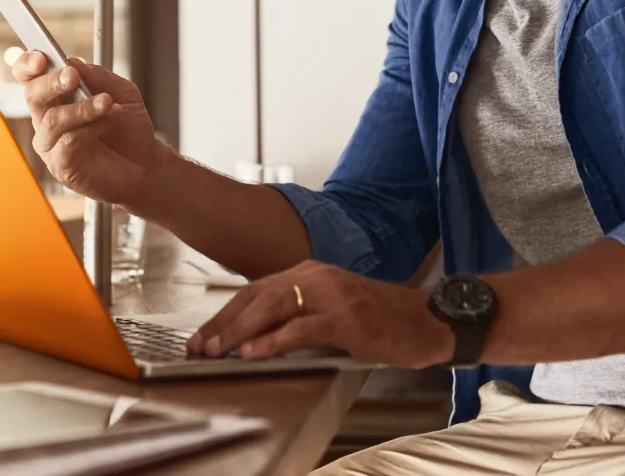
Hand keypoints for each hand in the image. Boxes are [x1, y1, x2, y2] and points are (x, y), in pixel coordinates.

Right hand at [13, 52, 164, 208]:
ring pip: (52, 119)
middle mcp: (48, 118)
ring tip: (107, 103)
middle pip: (33, 94)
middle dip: (52, 82)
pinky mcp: (60, 165)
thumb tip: (73, 62)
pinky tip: (107, 124)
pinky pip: (66, 142)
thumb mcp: (121, 92)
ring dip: (81, 108)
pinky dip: (90, 128)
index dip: (28, 65)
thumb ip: (97, 76)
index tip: (41, 57)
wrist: (145, 164)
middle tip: (73, 76)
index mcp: (58, 96)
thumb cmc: (128, 129)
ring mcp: (51, 143)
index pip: (30, 77)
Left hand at [184, 260, 454, 367]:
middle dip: (223, 323)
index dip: (225, 314)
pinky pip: (301, 327)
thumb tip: (256, 335)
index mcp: (309, 272)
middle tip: (199, 346)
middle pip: (256, 296)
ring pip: (273, 307)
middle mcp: (316, 276)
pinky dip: (273, 340)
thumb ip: (297, 313)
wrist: (426, 320)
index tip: (203, 336)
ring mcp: (331, 295)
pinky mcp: (346, 318)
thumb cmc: (380, 319)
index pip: (255, 290)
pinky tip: (254, 352)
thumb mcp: (332, 308)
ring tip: (217, 349)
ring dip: (239, 330)